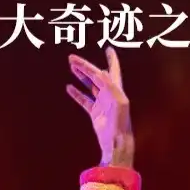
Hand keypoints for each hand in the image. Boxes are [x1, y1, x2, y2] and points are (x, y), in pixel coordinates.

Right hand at [67, 44, 134, 166]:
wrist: (116, 141)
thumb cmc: (119, 122)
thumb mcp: (117, 101)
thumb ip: (109, 86)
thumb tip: (101, 71)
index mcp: (116, 89)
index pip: (113, 69)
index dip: (111, 59)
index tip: (108, 48)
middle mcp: (109, 93)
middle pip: (96, 75)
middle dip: (85, 66)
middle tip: (73, 58)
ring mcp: (102, 102)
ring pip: (89, 85)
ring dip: (81, 76)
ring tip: (71, 67)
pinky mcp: (95, 112)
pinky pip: (84, 100)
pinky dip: (77, 94)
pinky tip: (69, 88)